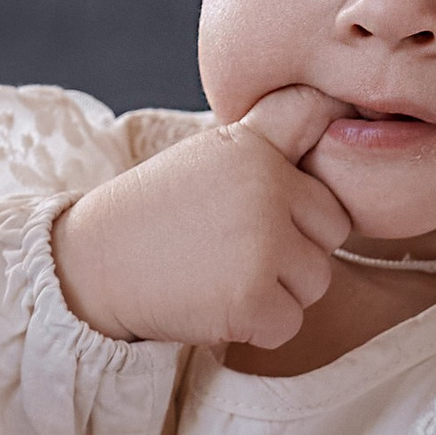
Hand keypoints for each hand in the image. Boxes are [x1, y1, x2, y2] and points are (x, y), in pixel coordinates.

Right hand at [51, 88, 349, 351]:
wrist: (94, 264)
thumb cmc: (160, 210)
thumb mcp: (217, 150)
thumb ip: (278, 129)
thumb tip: (341, 107)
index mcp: (259, 148)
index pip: (328, 186)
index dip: (299, 208)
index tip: (255, 214)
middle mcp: (267, 190)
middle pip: (330, 236)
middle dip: (294, 250)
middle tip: (233, 250)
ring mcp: (263, 246)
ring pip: (316, 282)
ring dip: (277, 291)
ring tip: (222, 274)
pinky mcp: (252, 300)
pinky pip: (288, 324)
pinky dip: (257, 327)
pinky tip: (215, 304)